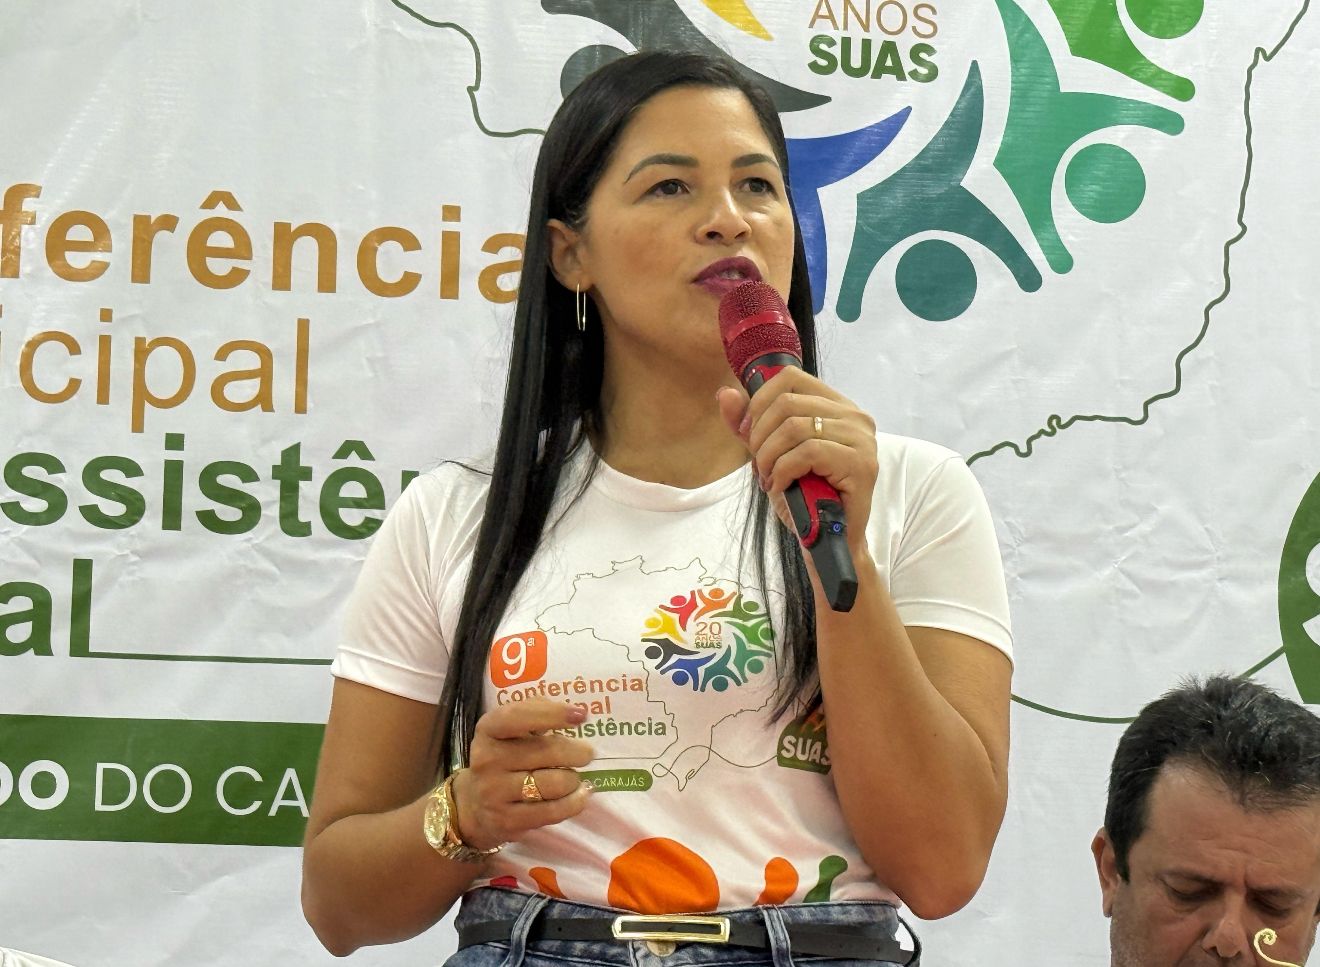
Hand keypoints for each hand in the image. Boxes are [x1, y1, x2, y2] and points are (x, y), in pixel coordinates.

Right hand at [452, 699, 594, 849]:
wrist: (475, 804)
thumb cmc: (504, 757)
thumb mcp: (510, 729)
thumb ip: (536, 712)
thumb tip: (574, 713)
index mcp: (488, 730)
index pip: (518, 717)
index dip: (552, 714)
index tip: (580, 715)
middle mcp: (487, 759)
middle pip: (547, 751)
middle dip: (577, 752)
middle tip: (586, 754)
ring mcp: (495, 792)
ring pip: (554, 783)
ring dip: (574, 780)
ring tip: (575, 778)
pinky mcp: (508, 821)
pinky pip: (553, 811)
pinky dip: (575, 802)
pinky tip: (580, 795)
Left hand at [716, 371, 877, 559]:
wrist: (827, 542)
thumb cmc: (804, 498)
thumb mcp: (769, 454)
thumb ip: (749, 425)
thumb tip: (725, 393)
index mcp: (837, 406)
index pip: (790, 378)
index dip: (759, 402)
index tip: (748, 434)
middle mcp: (855, 417)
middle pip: (787, 403)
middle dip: (761, 436)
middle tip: (760, 465)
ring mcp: (861, 440)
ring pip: (795, 427)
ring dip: (769, 456)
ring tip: (769, 478)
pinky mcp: (861, 465)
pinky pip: (808, 452)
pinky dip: (783, 470)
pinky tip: (781, 486)